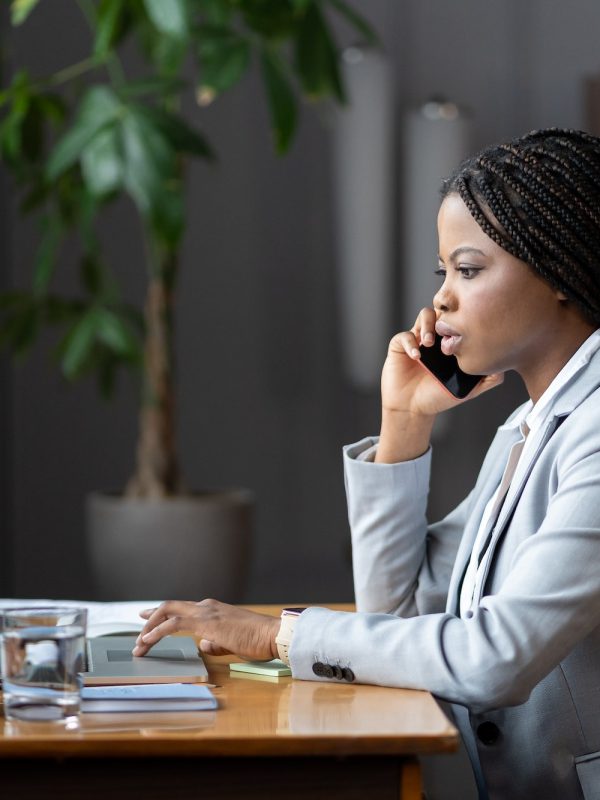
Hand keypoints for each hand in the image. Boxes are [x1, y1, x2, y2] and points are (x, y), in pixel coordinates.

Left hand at [132, 599, 280, 660]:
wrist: (271, 634)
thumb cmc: (256, 639)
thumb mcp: (230, 641)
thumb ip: (215, 642)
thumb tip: (203, 645)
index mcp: (212, 609)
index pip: (181, 609)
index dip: (161, 613)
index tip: (146, 617)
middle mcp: (206, 606)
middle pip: (169, 607)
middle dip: (150, 618)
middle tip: (138, 634)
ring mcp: (205, 612)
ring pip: (167, 614)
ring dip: (149, 629)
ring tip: (139, 645)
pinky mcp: (205, 623)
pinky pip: (174, 624)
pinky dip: (157, 631)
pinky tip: (148, 640)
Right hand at [375, 308, 502, 463]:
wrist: (412, 408)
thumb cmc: (438, 397)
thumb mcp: (469, 389)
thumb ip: (488, 379)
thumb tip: (504, 366)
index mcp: (451, 343)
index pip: (461, 320)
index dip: (464, 321)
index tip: (467, 333)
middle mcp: (436, 337)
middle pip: (444, 310)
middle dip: (447, 317)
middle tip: (448, 333)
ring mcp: (418, 340)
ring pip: (425, 315)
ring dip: (428, 325)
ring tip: (430, 343)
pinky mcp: (400, 346)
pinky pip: (405, 336)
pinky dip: (411, 343)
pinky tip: (417, 357)